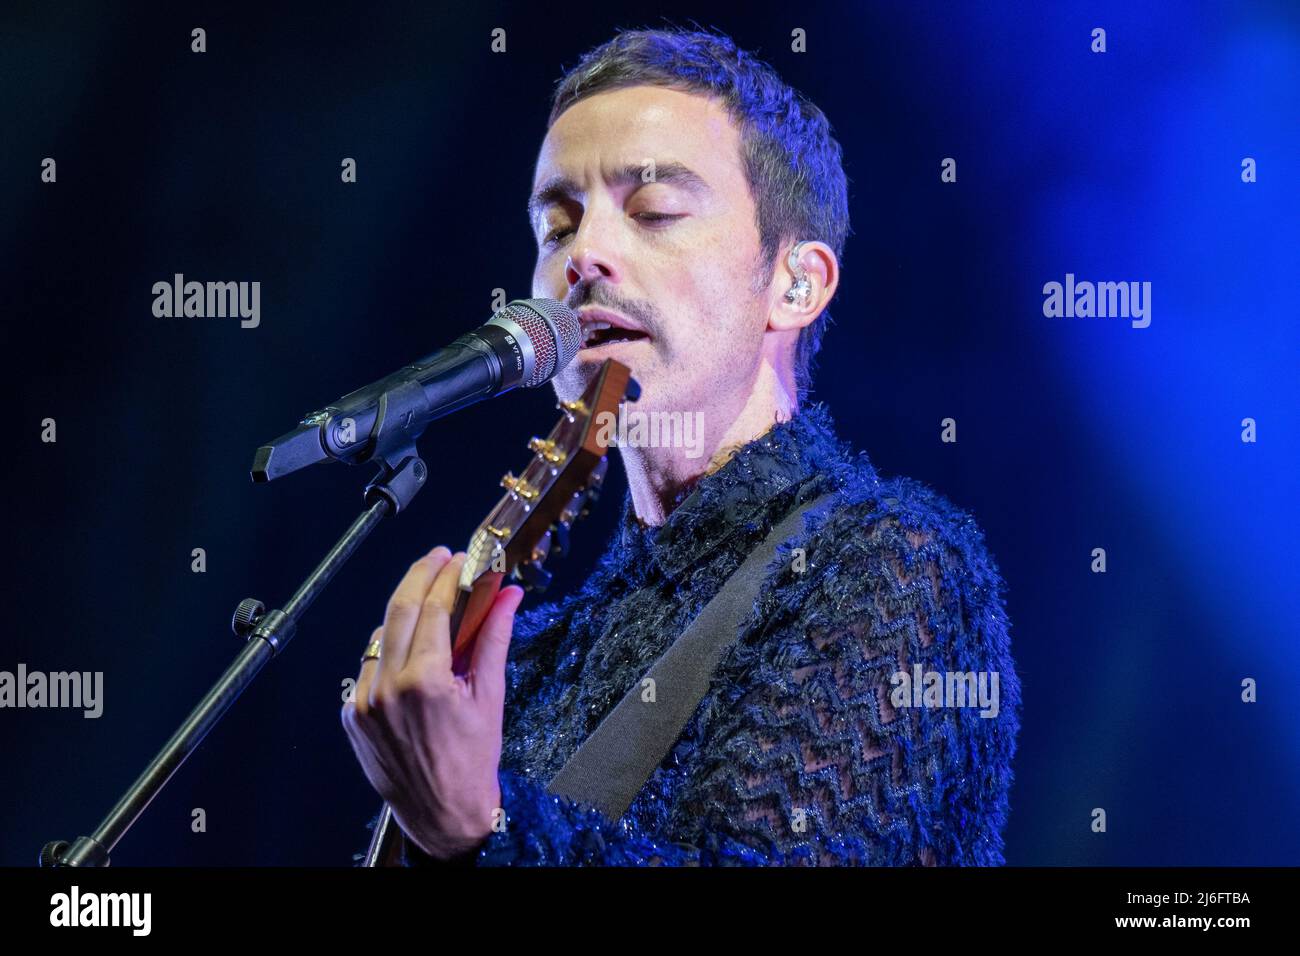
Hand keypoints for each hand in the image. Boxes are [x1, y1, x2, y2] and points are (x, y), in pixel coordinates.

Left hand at [341, 546, 523, 859]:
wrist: (442, 814)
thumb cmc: (471, 762)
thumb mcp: (490, 696)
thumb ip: (494, 639)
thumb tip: (508, 597)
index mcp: (425, 681)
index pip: (433, 607)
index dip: (447, 575)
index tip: (460, 560)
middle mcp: (387, 687)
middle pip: (398, 608)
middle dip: (420, 575)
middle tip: (439, 558)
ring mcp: (364, 701)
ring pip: (381, 634)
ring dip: (404, 612)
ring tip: (430, 603)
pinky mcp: (353, 714)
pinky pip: (369, 666)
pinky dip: (390, 649)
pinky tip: (411, 649)